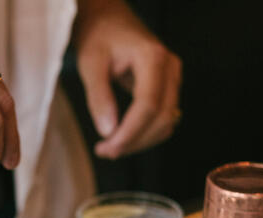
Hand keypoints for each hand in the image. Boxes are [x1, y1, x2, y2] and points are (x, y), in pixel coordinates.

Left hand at [74, 0, 181, 158]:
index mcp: (152, 58)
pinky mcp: (167, 89)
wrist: (108, 21)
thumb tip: (108, 131)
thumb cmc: (98, 37)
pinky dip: (145, 135)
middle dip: (133, 142)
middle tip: (104, 152)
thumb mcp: (91, 64)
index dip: (130, 133)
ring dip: (139, 142)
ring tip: (110, 147)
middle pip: (161, 119)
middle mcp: (169, 69)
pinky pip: (163, 120)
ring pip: (165, 124)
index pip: (148, 106)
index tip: (108, 149)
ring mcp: (172, 79)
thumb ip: (99, 98)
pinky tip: (123, 139)